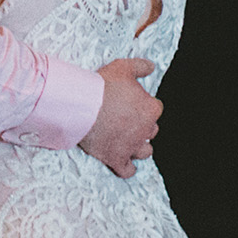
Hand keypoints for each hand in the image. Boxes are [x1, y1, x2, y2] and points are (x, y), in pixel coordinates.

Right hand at [77, 58, 160, 178]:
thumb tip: (152, 67)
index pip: (156, 109)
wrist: (81, 105)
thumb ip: (140, 66)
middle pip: (151, 130)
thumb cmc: (102, 86)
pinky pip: (128, 170)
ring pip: (145, 151)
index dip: (144, 105)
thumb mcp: (123, 67)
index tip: (133, 103)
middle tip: (127, 119)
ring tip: (128, 140)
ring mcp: (132, 146)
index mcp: (150, 109)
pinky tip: (123, 162)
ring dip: (139, 146)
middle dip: (142, 125)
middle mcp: (145, 130)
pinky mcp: (117, 158)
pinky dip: (127, 168)